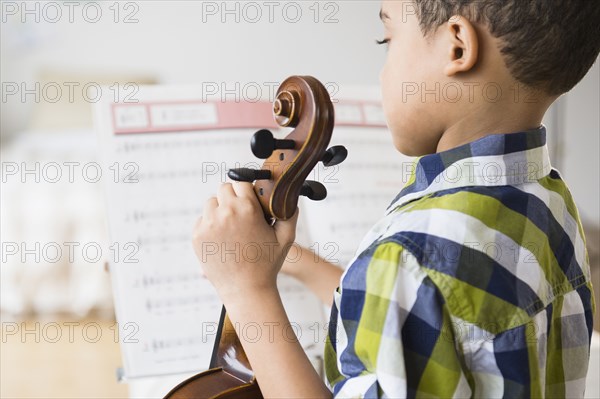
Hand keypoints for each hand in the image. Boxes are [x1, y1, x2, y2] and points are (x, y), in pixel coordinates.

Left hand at [192, 182, 298, 302]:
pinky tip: (222, 239)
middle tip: (240, 213)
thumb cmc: (267, 265)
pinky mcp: (198, 235)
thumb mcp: (285, 238)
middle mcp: (226, 212)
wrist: (246, 290)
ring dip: (219, 210)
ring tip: (230, 227)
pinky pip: (202, 220)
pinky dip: (210, 225)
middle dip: (232, 198)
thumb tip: (291, 199)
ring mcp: (209, 224)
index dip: (246, 191)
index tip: (249, 200)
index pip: (241, 182)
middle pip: (223, 189)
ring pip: (211, 203)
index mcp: (247, 208)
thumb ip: (290, 214)